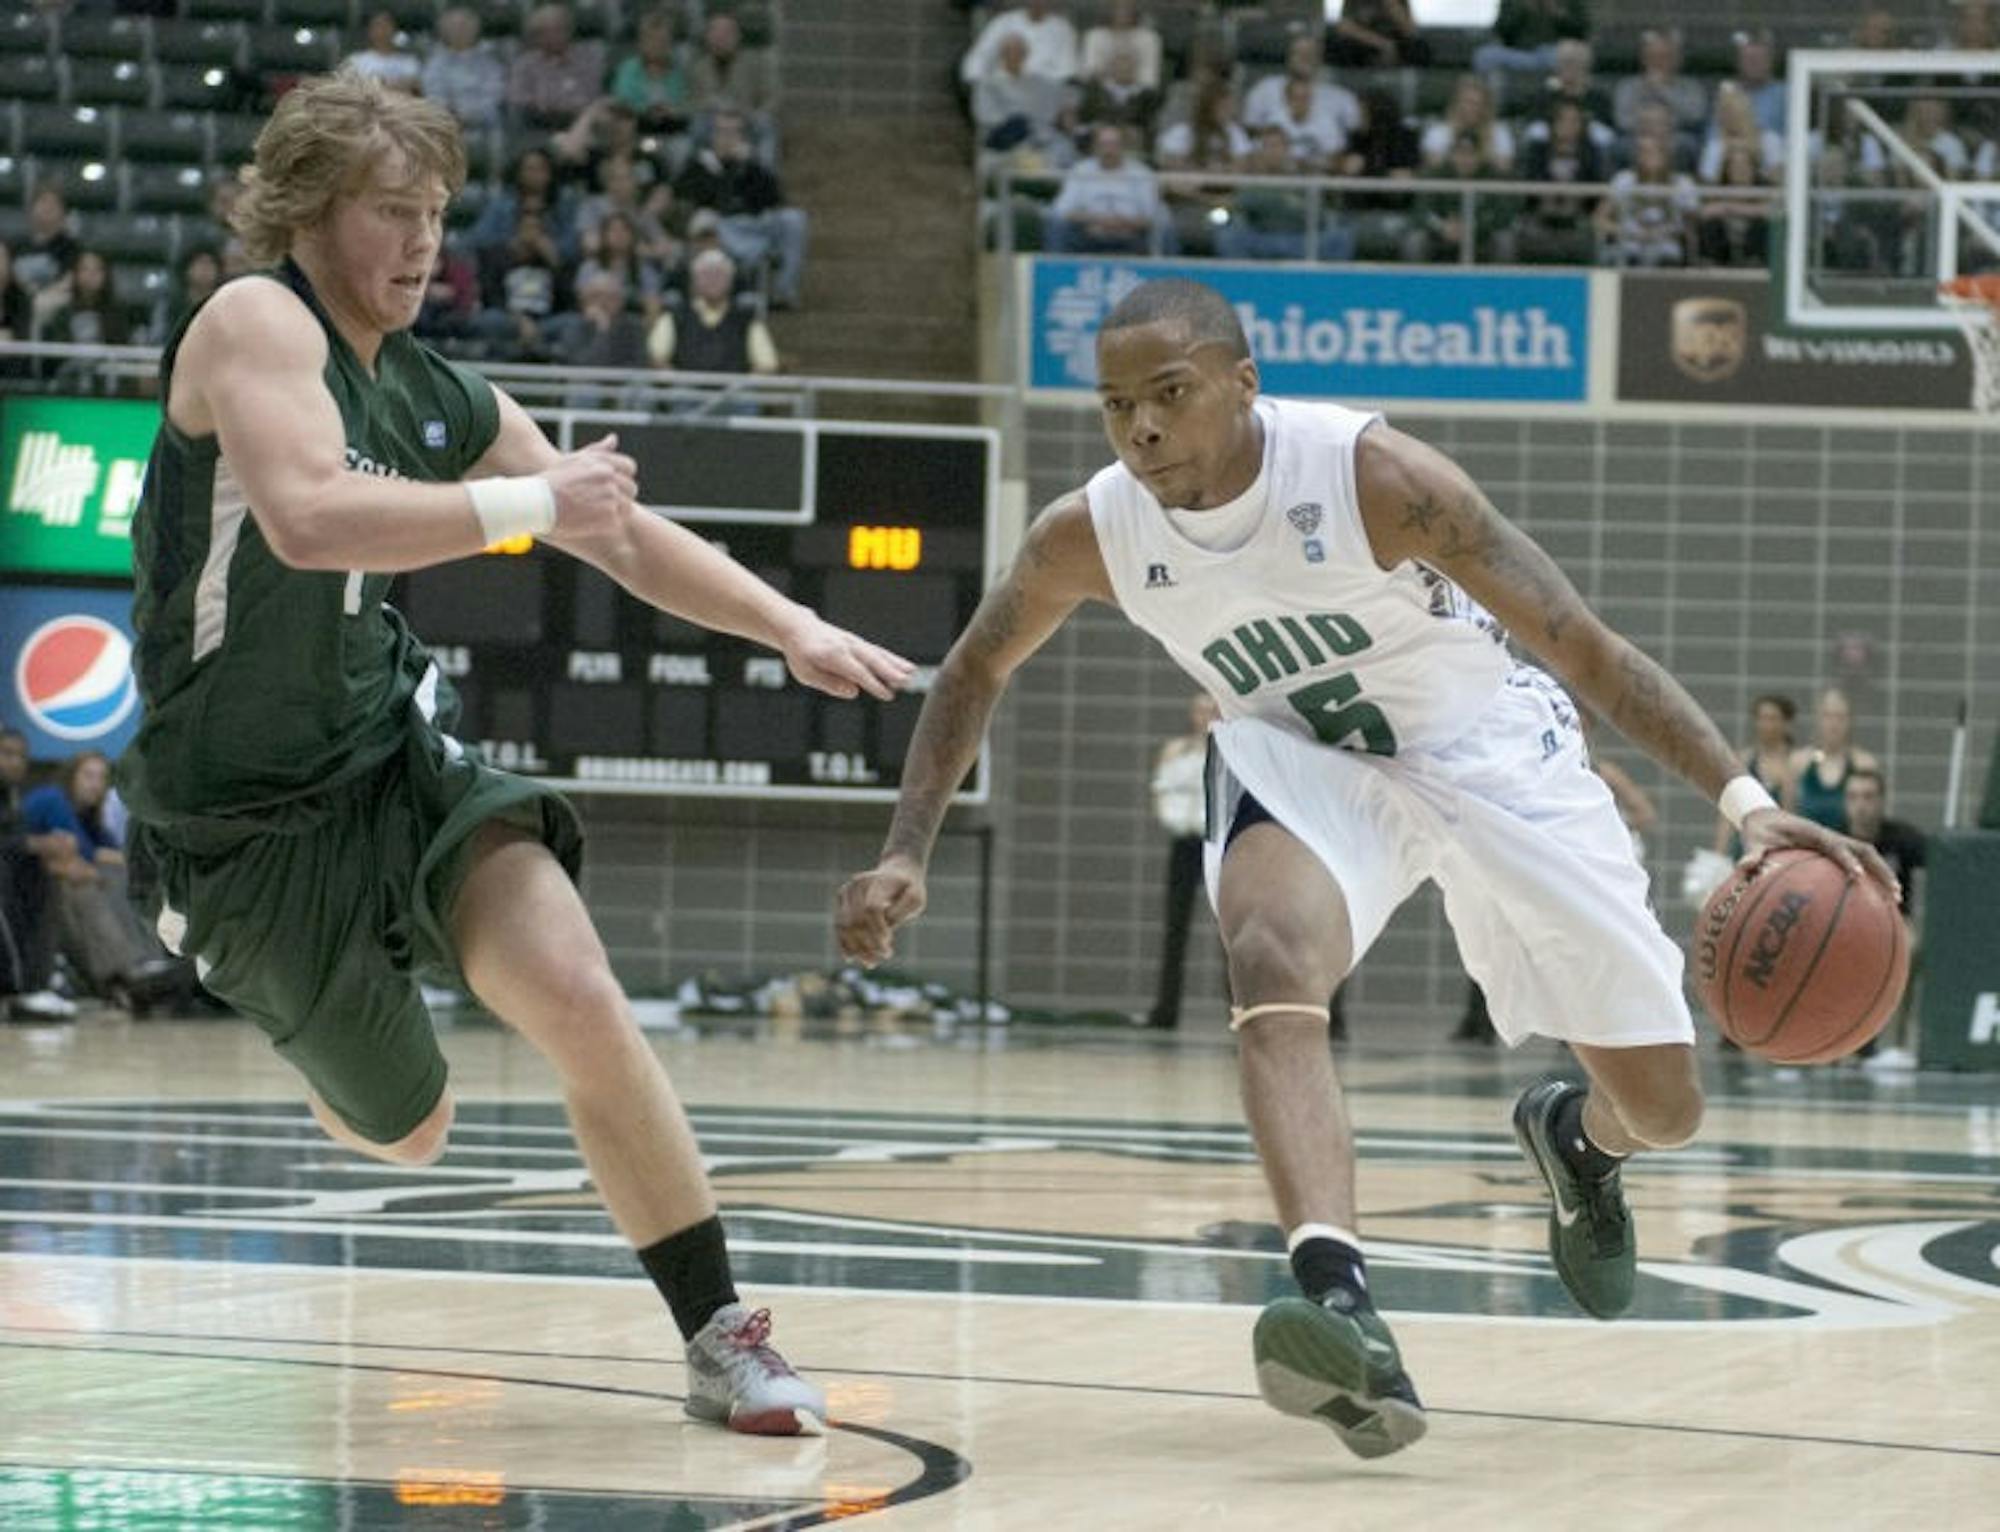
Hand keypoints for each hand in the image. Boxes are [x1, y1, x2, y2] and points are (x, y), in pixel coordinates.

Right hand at [544, 433, 638, 538]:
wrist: (536, 503)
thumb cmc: (552, 481)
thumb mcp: (573, 460)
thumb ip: (597, 450)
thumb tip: (614, 439)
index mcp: (603, 463)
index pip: (630, 467)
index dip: (622, 477)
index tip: (612, 484)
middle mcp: (609, 478)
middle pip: (631, 489)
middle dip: (622, 496)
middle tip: (604, 503)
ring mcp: (610, 497)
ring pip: (627, 507)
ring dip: (616, 512)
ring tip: (597, 514)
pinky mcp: (608, 517)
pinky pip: (618, 522)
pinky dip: (608, 525)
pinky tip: (592, 523)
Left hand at [779, 613, 914, 699]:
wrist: (799, 628)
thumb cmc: (801, 655)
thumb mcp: (807, 674)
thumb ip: (830, 683)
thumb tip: (854, 692)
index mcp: (833, 655)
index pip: (857, 672)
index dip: (874, 684)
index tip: (888, 695)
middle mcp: (846, 646)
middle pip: (872, 660)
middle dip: (890, 671)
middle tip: (906, 681)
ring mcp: (854, 642)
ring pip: (878, 654)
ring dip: (896, 663)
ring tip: (912, 673)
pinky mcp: (858, 642)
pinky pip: (877, 651)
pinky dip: (892, 658)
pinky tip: (905, 666)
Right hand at [836, 855, 927, 965]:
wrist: (897, 872)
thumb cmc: (909, 888)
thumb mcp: (916, 897)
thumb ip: (902, 910)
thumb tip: (885, 925)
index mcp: (878, 880)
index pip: (872, 908)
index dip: (878, 929)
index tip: (889, 942)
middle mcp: (858, 884)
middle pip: (856, 919)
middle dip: (869, 943)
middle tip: (884, 956)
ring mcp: (846, 891)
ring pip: (844, 925)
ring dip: (856, 948)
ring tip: (870, 963)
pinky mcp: (841, 901)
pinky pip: (838, 925)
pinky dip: (844, 943)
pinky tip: (851, 958)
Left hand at [1738, 807, 1899, 900]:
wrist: (1765, 816)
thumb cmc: (1758, 830)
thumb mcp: (1751, 839)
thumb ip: (1751, 852)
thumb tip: (1744, 867)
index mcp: (1814, 833)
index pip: (1835, 847)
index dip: (1846, 861)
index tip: (1855, 877)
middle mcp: (1830, 837)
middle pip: (1865, 851)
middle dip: (1880, 870)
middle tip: (1894, 892)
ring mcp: (1836, 843)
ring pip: (1867, 857)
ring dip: (1882, 874)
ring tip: (1895, 899)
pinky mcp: (1835, 851)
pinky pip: (1858, 864)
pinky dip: (1870, 879)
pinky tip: (1875, 903)